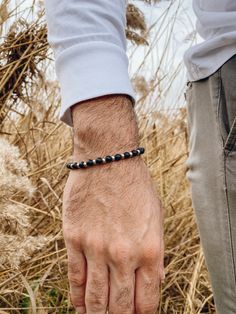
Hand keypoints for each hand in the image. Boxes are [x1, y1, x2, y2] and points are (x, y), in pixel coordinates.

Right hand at [63, 95, 164, 313]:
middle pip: (120, 305)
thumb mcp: (156, 218)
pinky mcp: (74, 238)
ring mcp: (96, 248)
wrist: (108, 159)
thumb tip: (152, 281)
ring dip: (96, 313)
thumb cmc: (135, 186)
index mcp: (150, 250)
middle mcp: (123, 254)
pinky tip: (79, 305)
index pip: (146, 300)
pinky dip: (77, 296)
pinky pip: (75, 277)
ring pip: (95, 297)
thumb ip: (155, 253)